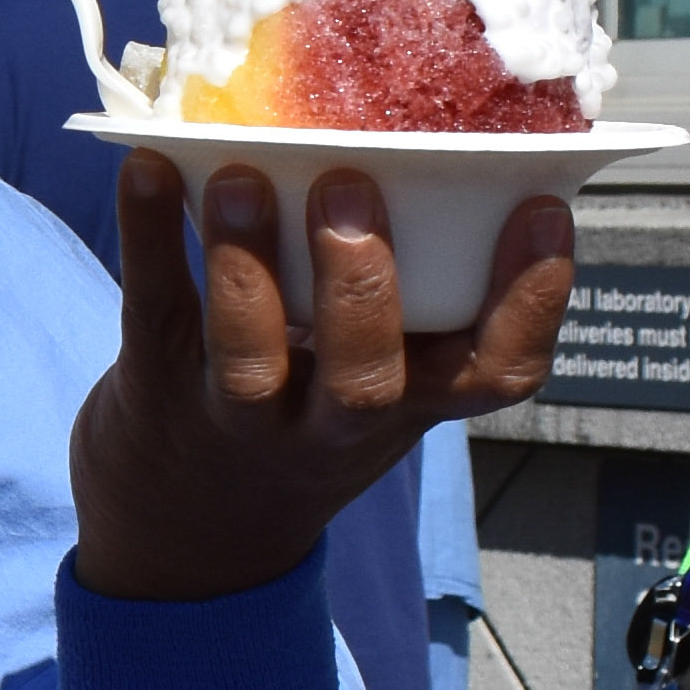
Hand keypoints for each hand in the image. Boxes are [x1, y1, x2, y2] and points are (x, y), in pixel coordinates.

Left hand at [69, 158, 573, 603]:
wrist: (185, 534)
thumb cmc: (307, 421)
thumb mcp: (382, 389)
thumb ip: (412, 303)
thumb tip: (440, 155)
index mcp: (411, 406)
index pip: (495, 374)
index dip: (530, 301)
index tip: (541, 211)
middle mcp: (330, 426)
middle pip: (365, 379)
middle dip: (361, 287)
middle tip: (350, 191)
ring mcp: (238, 416)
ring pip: (249, 356)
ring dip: (247, 261)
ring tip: (244, 177)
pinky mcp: (156, 386)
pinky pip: (155, 308)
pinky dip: (148, 235)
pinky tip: (148, 167)